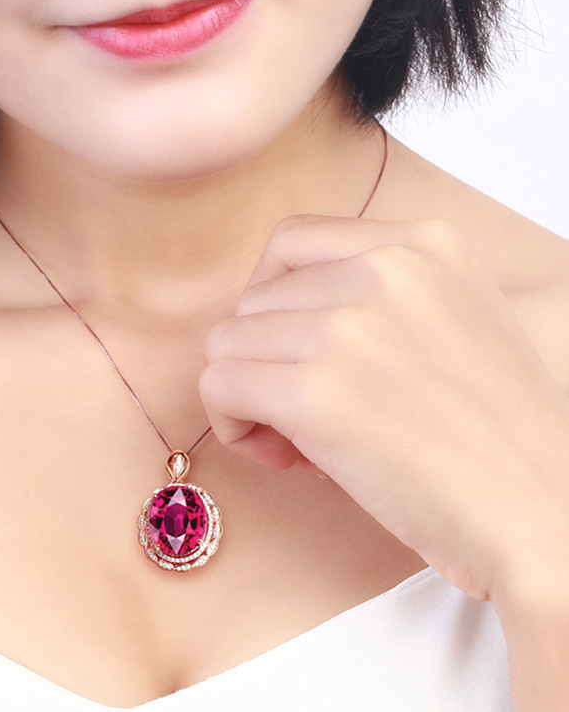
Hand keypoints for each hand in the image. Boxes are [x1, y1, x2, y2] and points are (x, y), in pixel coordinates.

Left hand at [199, 215, 568, 607]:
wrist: (540, 513)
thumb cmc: (491, 433)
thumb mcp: (450, 320)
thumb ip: (374, 296)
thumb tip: (267, 320)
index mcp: (423, 245)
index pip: (291, 243)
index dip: (275, 302)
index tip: (295, 350)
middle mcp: (386, 270)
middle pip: (254, 300)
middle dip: (264, 356)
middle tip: (302, 413)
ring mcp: (350, 328)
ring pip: (227, 342)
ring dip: (247, 393)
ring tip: (298, 439)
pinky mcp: (319, 393)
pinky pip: (218, 385)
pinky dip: (234, 423)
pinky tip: (281, 455)